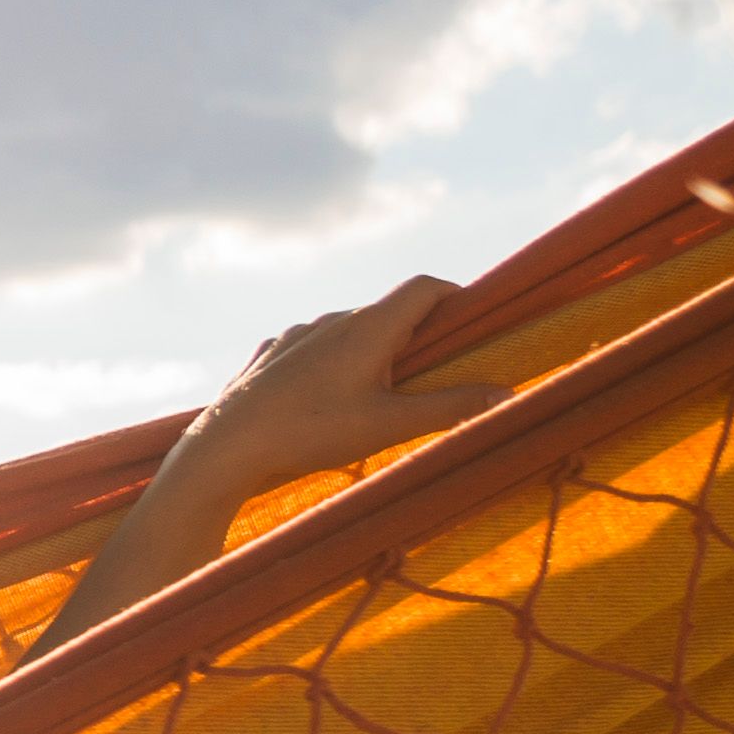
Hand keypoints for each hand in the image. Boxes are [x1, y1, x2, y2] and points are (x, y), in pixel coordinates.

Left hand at [181, 276, 485, 488]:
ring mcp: (294, 335)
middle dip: (414, 332)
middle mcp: (330, 320)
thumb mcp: (390, 425)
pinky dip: (328, 363)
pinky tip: (325, 396)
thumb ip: (450, 408)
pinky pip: (308, 349)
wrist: (227, 445)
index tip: (472, 314)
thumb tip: (506, 395)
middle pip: (385, 312)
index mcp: (368, 327)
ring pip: (344, 330)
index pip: (423, 288)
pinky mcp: (267, 355)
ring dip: (368, 349)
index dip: (453, 295)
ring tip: (378, 390)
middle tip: (434, 366)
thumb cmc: (312, 433)